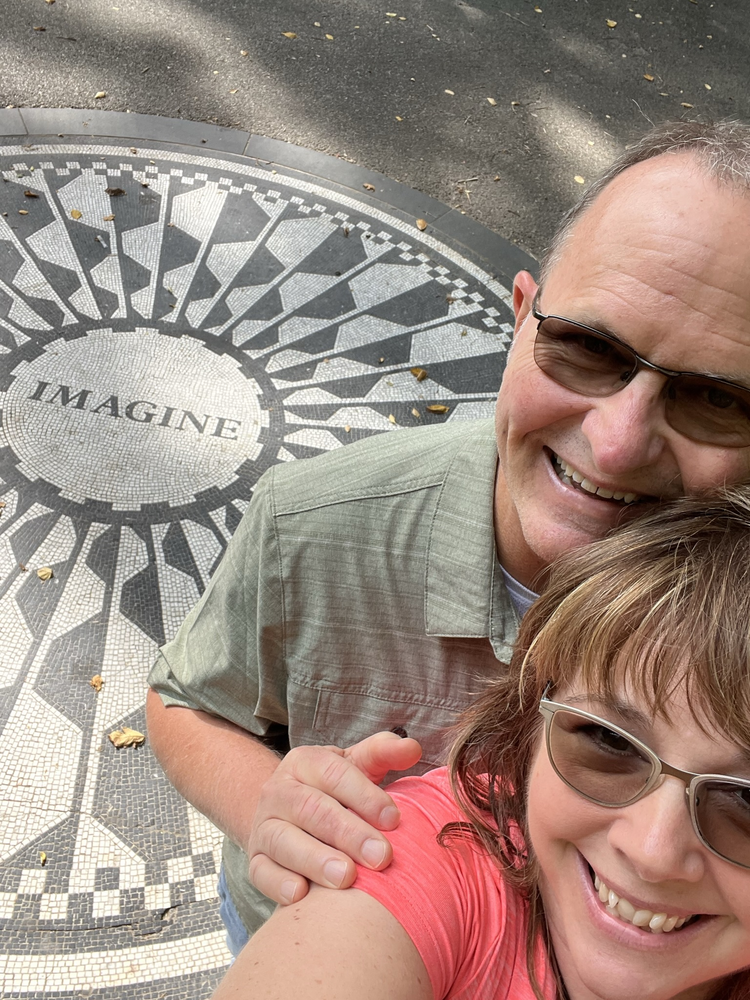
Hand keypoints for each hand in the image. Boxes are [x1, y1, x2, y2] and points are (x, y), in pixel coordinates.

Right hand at [247, 731, 421, 905]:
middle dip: (348, 833)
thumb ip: (384, 753)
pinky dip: (279, 884)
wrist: (288, 813)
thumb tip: (412, 747)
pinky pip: (261, 872)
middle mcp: (278, 790)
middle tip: (381, 857)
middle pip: (310, 809)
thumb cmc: (335, 790)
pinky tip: (302, 894)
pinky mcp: (255, 860)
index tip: (394, 819)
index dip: (364, 795)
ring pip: (283, 840)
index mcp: (305, 762)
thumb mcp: (357, 765)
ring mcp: (264, 826)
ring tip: (346, 877)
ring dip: (315, 860)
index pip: (333, 774)